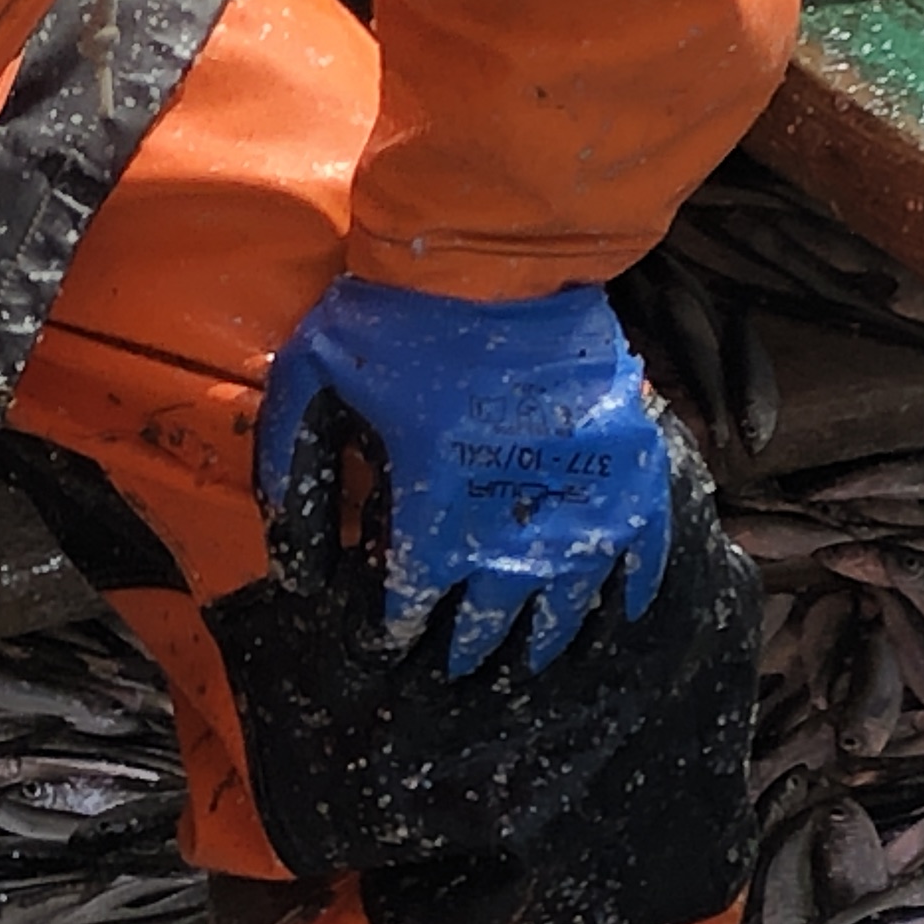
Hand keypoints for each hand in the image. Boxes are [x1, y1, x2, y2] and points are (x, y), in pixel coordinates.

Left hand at [255, 278, 672, 674]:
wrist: (496, 257)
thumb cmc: (394, 316)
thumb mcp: (309, 378)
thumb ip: (286, 460)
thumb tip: (280, 539)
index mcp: (433, 521)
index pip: (408, 604)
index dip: (395, 629)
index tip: (390, 644)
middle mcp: (509, 534)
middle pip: (488, 618)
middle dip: (468, 647)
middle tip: (458, 666)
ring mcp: (580, 504)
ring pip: (566, 602)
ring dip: (545, 637)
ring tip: (531, 659)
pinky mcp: (631, 470)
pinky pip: (643, 552)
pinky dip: (632, 587)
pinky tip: (620, 614)